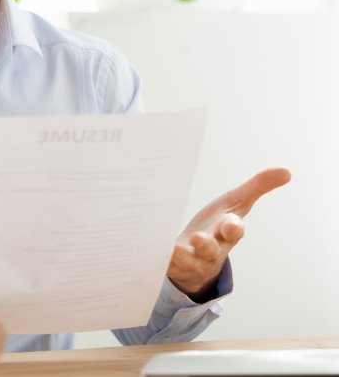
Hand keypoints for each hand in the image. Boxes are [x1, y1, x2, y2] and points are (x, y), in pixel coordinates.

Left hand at [168, 167, 290, 298]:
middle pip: (212, 250)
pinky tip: (152, 254)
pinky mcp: (170, 266)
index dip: (233, 228)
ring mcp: (190, 260)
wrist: (194, 259)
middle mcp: (210, 249)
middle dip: (208, 245)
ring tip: (174, 250)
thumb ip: (257, 187)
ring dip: (182, 256)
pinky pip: (165, 266)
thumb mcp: (235, 205)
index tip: (231, 224)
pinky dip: (160, 262)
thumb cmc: (215, 226)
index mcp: (225, 232)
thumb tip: (286, 171)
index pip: (233, 231)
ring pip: (188, 261)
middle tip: (199, 239)